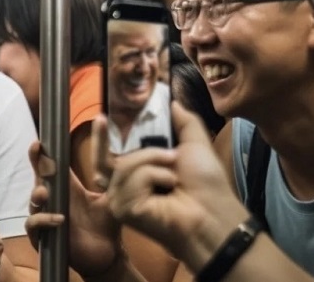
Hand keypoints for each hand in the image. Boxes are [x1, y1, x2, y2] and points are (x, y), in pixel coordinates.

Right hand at [24, 139, 122, 277]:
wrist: (107, 254)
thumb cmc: (106, 224)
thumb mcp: (110, 197)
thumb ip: (110, 178)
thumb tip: (114, 155)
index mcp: (66, 187)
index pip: (50, 166)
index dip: (42, 154)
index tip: (40, 142)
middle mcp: (53, 199)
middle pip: (38, 177)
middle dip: (36, 165)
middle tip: (38, 154)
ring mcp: (45, 216)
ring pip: (34, 201)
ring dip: (37, 194)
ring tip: (45, 192)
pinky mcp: (43, 236)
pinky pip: (34, 224)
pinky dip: (43, 220)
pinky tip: (59, 219)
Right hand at [106, 103, 248, 270]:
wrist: (213, 211)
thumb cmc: (206, 183)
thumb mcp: (194, 144)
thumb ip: (184, 122)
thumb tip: (173, 102)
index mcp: (139, 173)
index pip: (109, 156)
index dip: (101, 138)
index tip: (99, 118)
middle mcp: (126, 186)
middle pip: (102, 160)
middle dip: (103, 140)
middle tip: (100, 119)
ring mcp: (122, 199)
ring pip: (125, 164)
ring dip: (153, 160)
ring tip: (173, 172)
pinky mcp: (124, 209)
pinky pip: (133, 178)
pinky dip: (154, 176)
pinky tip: (169, 188)